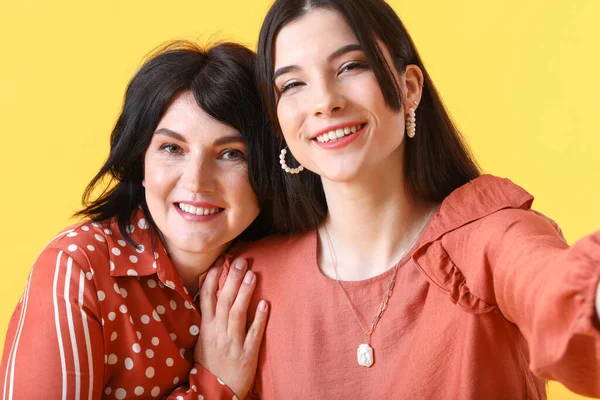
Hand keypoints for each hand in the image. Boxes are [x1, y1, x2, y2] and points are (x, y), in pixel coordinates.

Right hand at [195, 257, 268, 398]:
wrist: (214, 393)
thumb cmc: (209, 364)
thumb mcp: (203, 339)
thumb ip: (209, 318)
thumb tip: (212, 294)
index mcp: (206, 327)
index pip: (207, 297)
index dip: (213, 277)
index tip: (220, 260)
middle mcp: (218, 332)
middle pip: (224, 300)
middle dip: (232, 278)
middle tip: (241, 261)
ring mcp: (232, 343)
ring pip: (237, 313)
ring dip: (245, 293)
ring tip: (252, 274)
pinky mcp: (247, 354)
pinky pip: (253, 333)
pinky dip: (259, 318)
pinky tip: (265, 303)